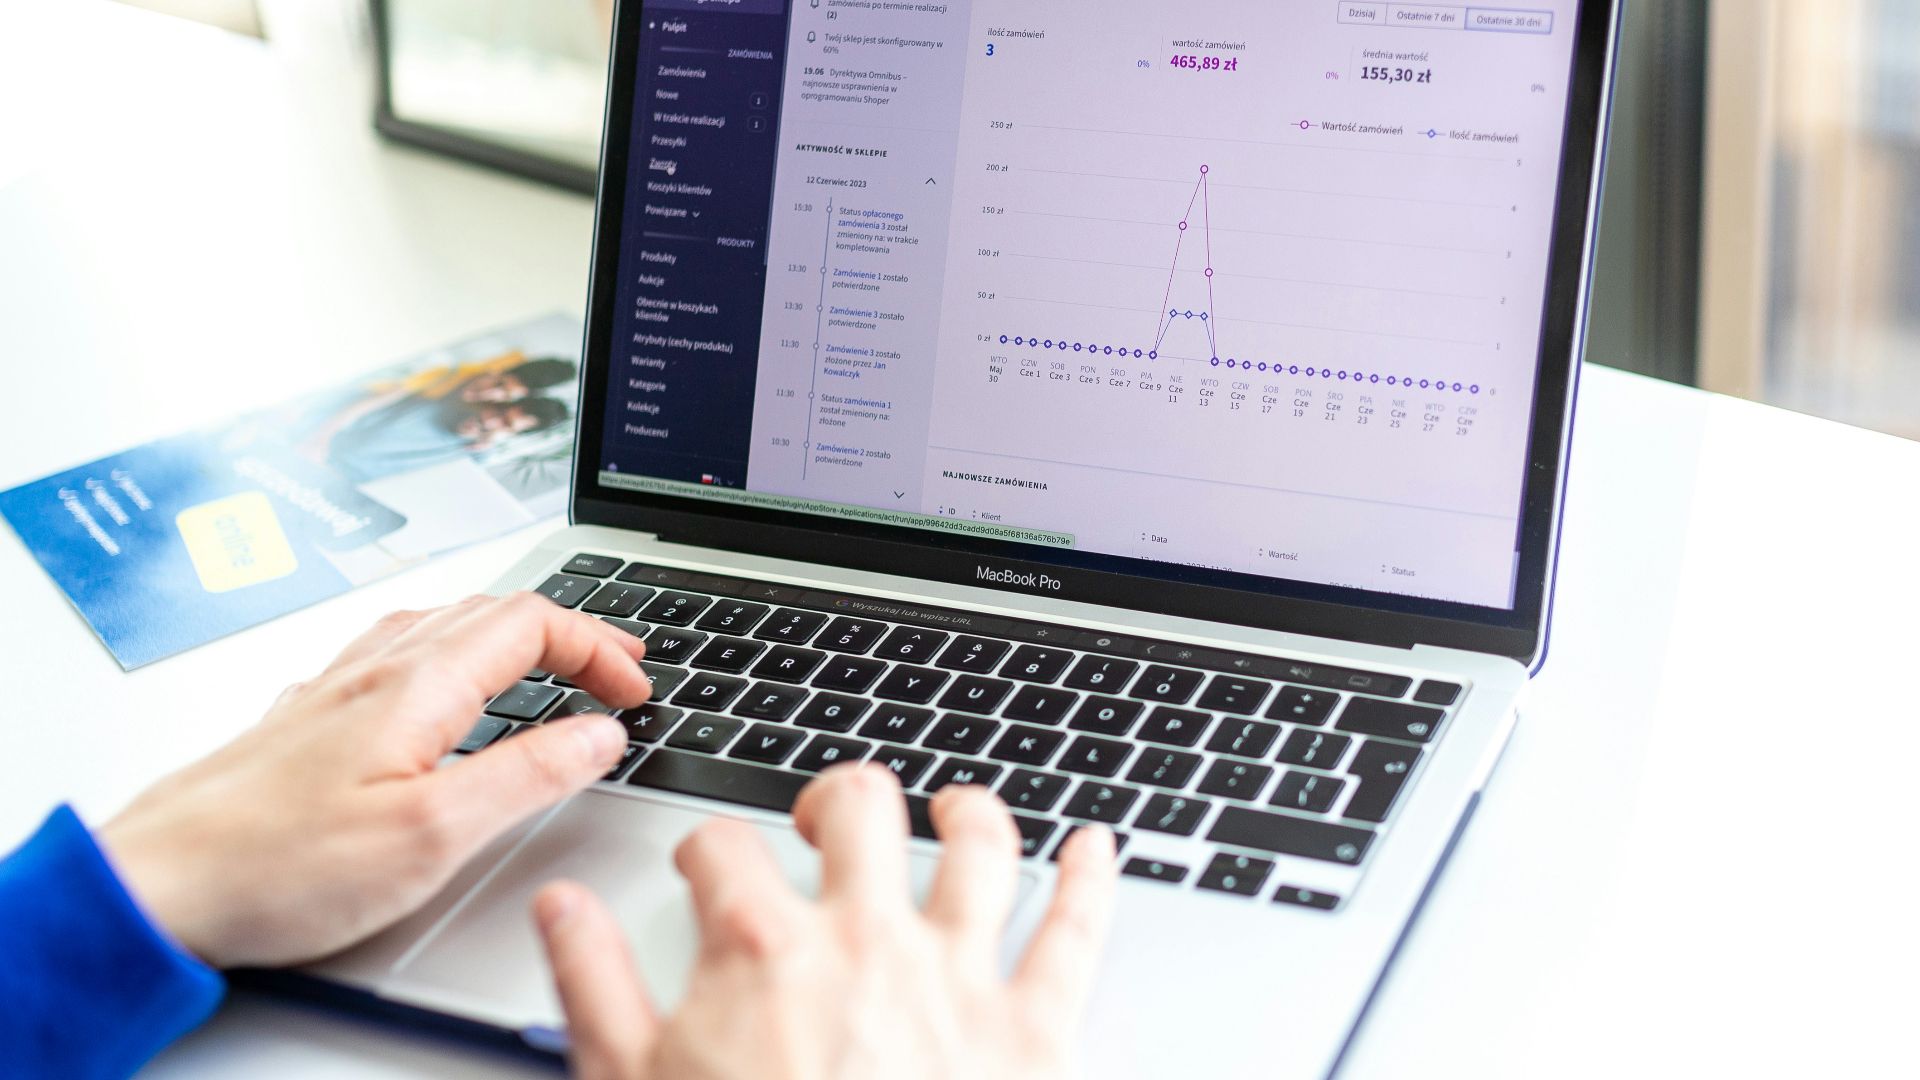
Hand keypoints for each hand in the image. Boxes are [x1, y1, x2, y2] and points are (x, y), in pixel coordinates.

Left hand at [98, 593, 648, 968]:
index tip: (634, 690)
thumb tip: (598, 734)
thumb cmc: (276, 867)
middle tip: (616, 667)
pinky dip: (451, 653)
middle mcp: (374, 671)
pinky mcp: (308, 719)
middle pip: (492, 611)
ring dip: (511, 634)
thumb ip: (527, 776)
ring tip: (548, 663)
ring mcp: (336, 690)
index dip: (600, 647)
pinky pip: (395, 652)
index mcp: (416, 686)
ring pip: (441, 624)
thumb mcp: (432, 833)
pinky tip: (440, 685)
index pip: (533, 623)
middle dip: (569, 631)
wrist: (157, 886)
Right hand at [533, 766, 1118, 1079]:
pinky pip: (1076, 932)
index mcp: (764, 949)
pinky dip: (1092, 880)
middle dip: (838, 798)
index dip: (706, 848)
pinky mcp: (1036, 1029)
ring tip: (956, 810)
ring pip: (978, 845)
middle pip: (862, 807)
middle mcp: (867, 939)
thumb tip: (565, 908)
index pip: (723, 847)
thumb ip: (595, 986)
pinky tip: (1094, 849)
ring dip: (968, 813)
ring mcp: (959, 976)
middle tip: (828, 821)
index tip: (706, 867)